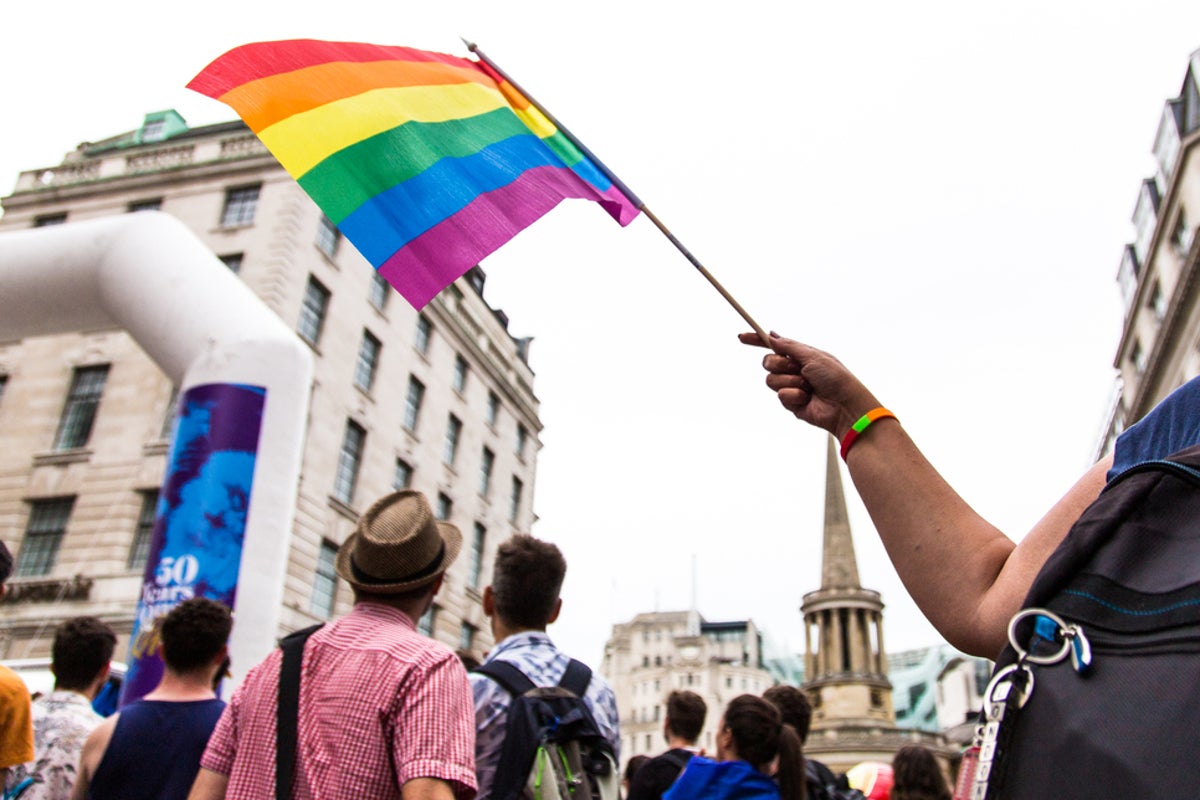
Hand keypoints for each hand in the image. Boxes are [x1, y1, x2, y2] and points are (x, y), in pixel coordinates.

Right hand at [738, 333, 880, 437]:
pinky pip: (780, 395)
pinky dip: (794, 395)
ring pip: (771, 380)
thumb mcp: (813, 356)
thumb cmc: (835, 378)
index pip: (774, 346)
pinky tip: (807, 398)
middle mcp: (794, 369)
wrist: (844, 405)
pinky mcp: (791, 402)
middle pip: (768, 362)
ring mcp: (791, 386)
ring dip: (789, 381)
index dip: (757, 341)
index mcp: (801, 355)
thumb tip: (772, 336)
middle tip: (797, 368)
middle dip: (779, 364)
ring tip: (807, 386)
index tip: (742, 337)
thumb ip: (790, 347)